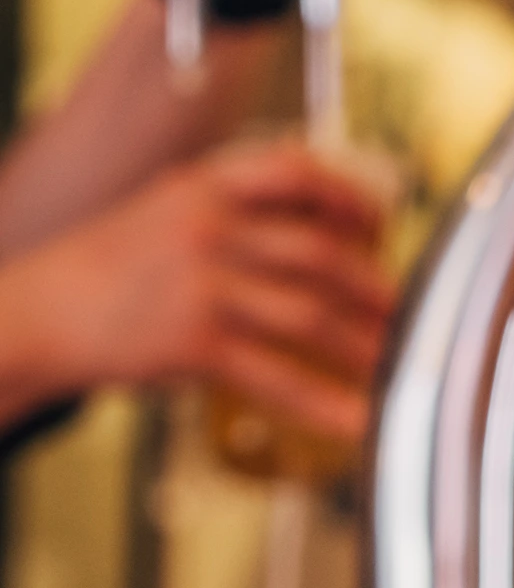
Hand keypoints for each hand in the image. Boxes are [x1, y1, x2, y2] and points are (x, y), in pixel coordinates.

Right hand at [0, 140, 396, 440]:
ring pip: (308, 311)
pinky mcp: (191, 340)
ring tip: (395, 363)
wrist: (35, 312)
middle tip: (404, 310)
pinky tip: (354, 418)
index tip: (378, 222)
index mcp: (203, 185)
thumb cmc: (106, 270)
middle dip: (372, 285)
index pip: (295, 169)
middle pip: (318, 250)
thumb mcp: (164, 212)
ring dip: (362, 342)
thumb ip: (231, 212)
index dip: (348, 194)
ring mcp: (200, 283)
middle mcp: (206, 226)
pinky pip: (275, 372)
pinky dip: (322, 400)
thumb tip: (316, 236)